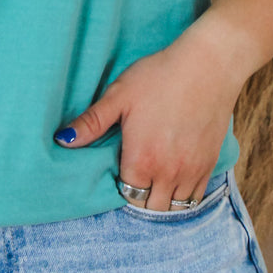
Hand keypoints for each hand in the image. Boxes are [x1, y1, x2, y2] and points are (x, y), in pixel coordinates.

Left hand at [53, 32, 243, 210]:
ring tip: (154, 179)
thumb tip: (62, 140)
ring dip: (162, 199)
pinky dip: (183, 195)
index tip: (120, 169)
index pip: (127, 195)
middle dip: (140, 197)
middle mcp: (168, 173)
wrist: (208, 65)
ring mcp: (192, 171)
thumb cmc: (159, 76)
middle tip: (135, 176)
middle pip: (150, 207)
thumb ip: (91, 123)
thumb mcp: (119, 96)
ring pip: (174, 207)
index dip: (121, 185)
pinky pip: (196, 196)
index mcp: (142, 159)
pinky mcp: (210, 163)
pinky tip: (175, 178)